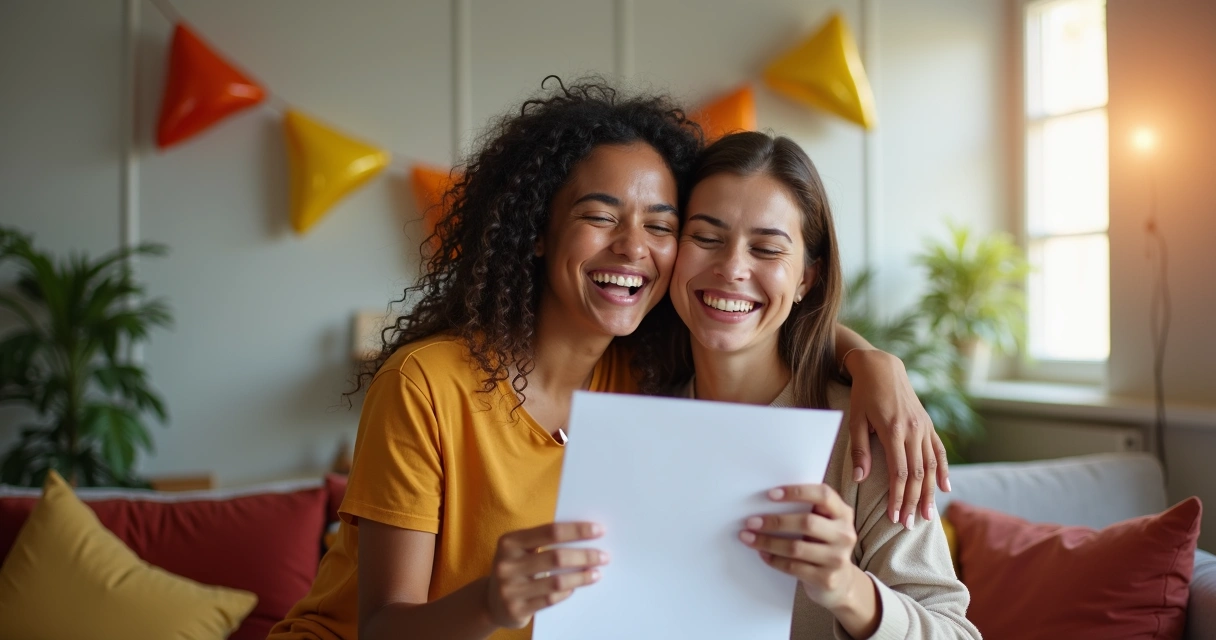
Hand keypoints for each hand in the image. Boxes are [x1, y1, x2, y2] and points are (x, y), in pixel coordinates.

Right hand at [483, 522, 608, 628]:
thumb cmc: (516, 568)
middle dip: (584, 556)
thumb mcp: (521, 550)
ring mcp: (510, 588)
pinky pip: (550, 600)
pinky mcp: (516, 609)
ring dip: (581, 577)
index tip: (599, 530)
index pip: (550, 531)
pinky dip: (566, 592)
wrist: (491, 602)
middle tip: (604, 556)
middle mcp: (506, 564)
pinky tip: (575, 588)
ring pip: (556, 581)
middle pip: (556, 557)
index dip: (577, 530)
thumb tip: (586, 536)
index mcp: (509, 542)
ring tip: (597, 573)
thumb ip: (545, 541)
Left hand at [739, 484, 870, 614]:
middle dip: (775, 521)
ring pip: (796, 548)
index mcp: (843, 514)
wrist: (840, 583)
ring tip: (747, 537)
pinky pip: (793, 567)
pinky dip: (774, 560)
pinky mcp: (827, 579)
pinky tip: (762, 554)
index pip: (823, 495)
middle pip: (807, 523)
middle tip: (751, 521)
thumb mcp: (824, 525)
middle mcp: (844, 535)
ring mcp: (838, 559)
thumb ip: (808, 511)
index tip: (771, 494)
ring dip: (767, 542)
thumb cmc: (824, 545)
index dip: (797, 492)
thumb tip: (765, 501)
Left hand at [844, 348, 949, 526]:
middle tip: (908, 526)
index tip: (894, 517)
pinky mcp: (928, 425)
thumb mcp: (855, 420)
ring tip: (927, 516)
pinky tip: (945, 489)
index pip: (899, 473)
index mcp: (894, 431)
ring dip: (929, 493)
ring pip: (931, 466)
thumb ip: (860, 450)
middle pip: (917, 474)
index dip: (898, 497)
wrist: (882, 367)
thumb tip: (860, 479)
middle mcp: (913, 431)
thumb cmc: (863, 395)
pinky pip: (939, 451)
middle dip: (913, 502)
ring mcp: (924, 428)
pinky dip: (943, 471)